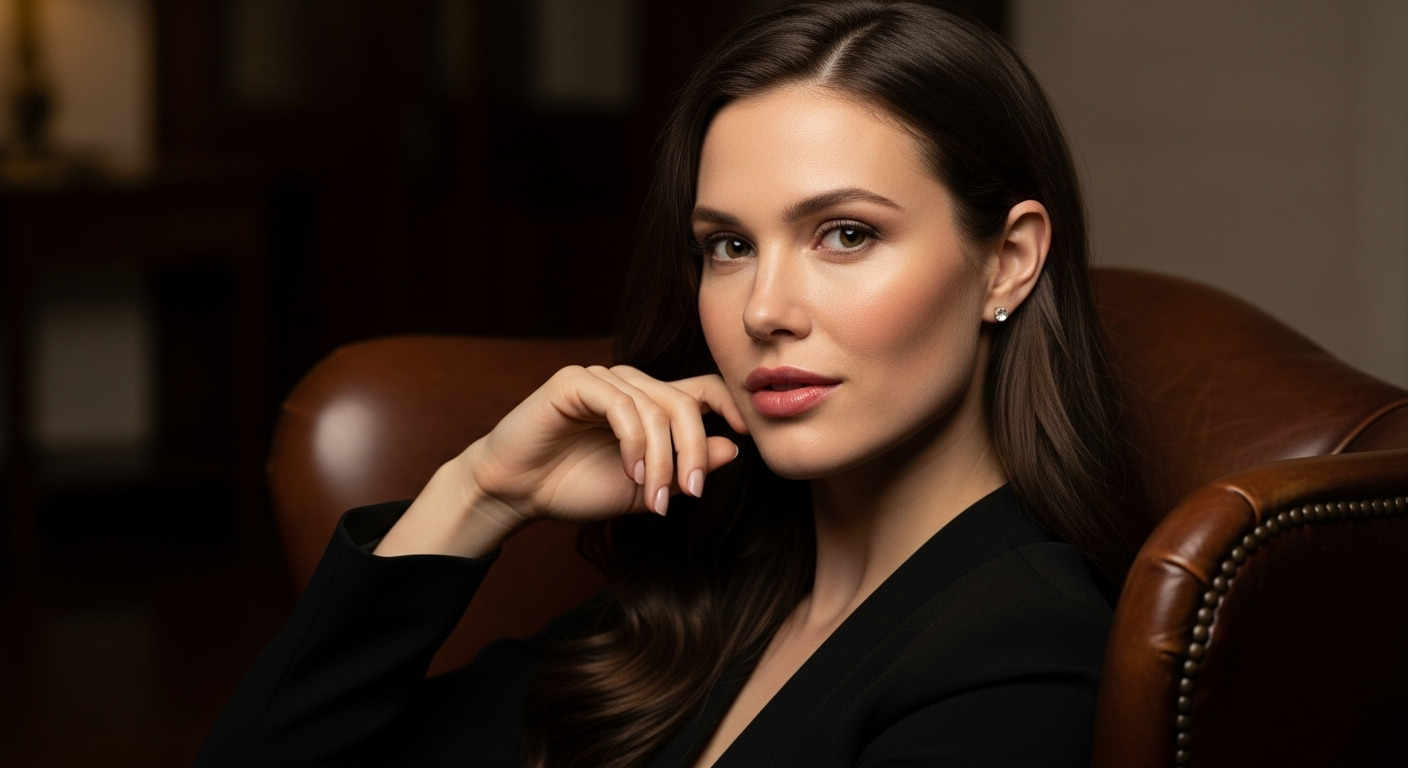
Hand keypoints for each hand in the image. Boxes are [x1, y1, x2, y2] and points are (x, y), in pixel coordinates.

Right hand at [373, 365, 747, 557]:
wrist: (518, 493)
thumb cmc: (575, 488)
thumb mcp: (643, 489)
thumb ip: (683, 472)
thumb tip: (733, 449)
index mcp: (649, 405)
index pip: (703, 390)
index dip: (730, 405)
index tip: (748, 435)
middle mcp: (630, 385)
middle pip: (684, 403)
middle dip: (693, 451)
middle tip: (690, 492)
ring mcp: (602, 379)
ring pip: (656, 408)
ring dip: (661, 458)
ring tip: (653, 496)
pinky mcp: (575, 381)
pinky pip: (620, 404)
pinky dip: (634, 442)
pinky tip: (632, 471)